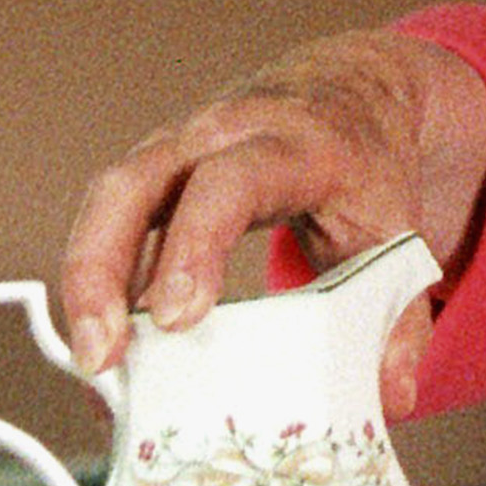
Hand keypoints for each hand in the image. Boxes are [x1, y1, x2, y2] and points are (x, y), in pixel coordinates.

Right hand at [58, 29, 485, 413]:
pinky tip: (110, 342)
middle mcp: (220, 134)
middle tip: (102, 355)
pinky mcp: (157, 171)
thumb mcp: (398, 228)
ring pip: (108, 199)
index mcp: (290, 145)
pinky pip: (112, 218)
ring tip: (95, 365)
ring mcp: (179, 147)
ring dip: (86, 281)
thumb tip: (392, 397)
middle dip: (101, 268)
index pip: (228, 184)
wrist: (353, 88)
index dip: (194, 247)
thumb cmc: (366, 162)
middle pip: (134, 183)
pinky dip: (100, 279)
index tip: (175, 317)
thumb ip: (399, 314)